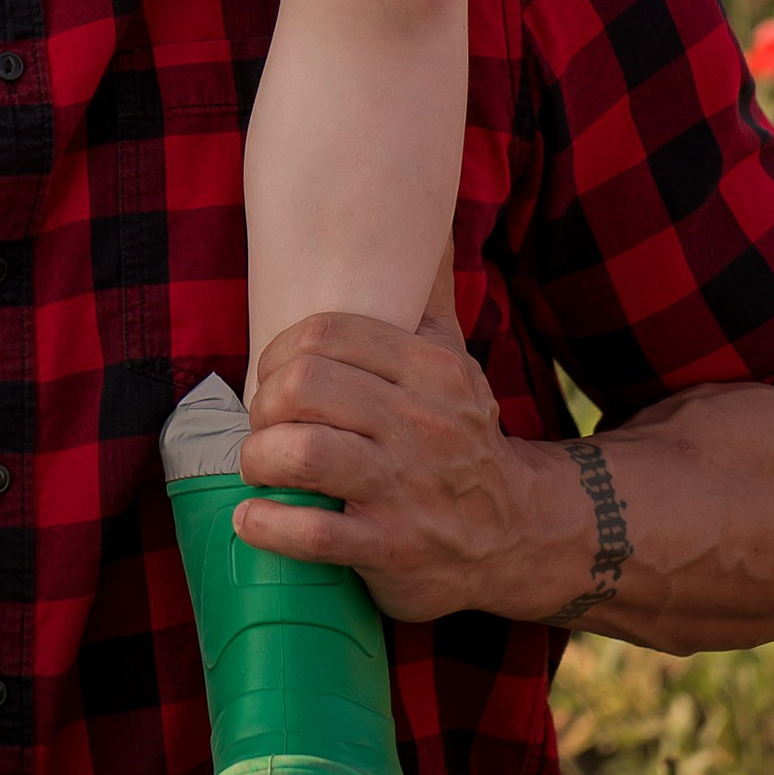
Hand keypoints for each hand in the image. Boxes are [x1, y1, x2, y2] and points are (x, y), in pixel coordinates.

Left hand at [234, 257, 581, 623]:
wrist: (518, 535)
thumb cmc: (462, 438)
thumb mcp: (457, 363)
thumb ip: (429, 298)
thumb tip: (426, 224)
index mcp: (432, 370)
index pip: (325, 333)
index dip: (278, 352)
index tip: (275, 379)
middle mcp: (422, 425)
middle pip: (303, 385)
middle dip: (262, 404)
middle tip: (263, 424)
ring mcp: (407, 490)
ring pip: (300, 454)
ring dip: (259, 459)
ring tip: (259, 467)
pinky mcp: (392, 550)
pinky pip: (310, 534)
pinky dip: (267, 525)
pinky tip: (255, 518)